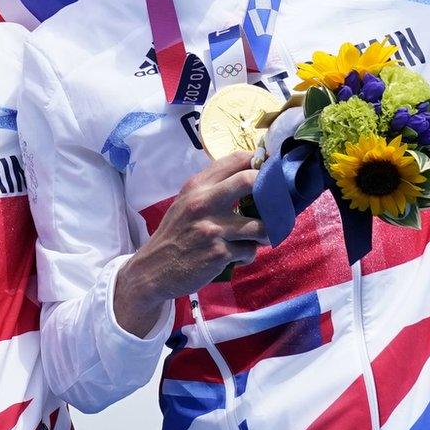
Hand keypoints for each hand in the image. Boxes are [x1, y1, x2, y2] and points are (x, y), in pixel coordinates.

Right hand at [115, 152, 266, 328]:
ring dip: (264, 234)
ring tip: (258, 238)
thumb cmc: (175, 234)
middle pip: (249, 180)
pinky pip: (250, 251)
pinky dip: (246, 255)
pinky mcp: (219, 253)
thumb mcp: (185, 203)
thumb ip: (212, 189)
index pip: (234, 160)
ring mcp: (213, 228)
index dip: (259, 162)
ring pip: (260, 225)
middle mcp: (203, 202)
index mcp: (196, 186)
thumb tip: (251, 176)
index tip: (269, 170)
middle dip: (270, 190)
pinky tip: (235, 257)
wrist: (153, 268)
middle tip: (276, 201)